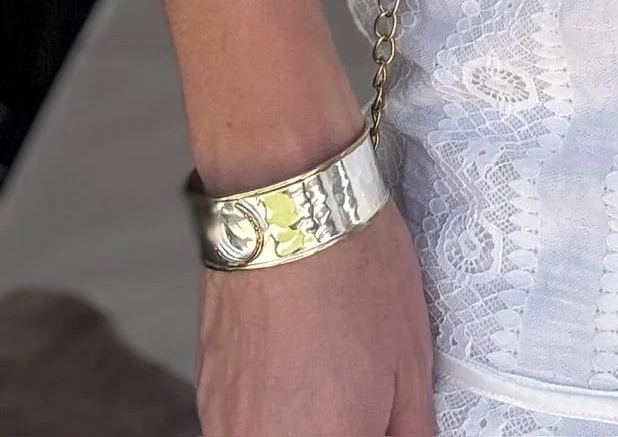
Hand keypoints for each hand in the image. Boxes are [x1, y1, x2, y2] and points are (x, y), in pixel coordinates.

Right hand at [195, 199, 435, 434]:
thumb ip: (408, 430)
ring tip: (328, 372)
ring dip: (303, 421)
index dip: (374, 430)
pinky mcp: (205, 391)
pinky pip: (242, 423)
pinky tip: (296, 362)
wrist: (289, 205)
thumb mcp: (411, 362)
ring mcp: (225, 423)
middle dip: (339, 425)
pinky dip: (271, 406)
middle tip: (361, 395)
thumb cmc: (354, 273)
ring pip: (272, 435)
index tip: (382, 417)